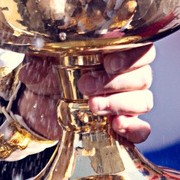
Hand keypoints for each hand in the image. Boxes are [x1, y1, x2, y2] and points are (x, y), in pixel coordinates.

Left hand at [18, 46, 153, 142]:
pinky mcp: (123, 126)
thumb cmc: (46, 77)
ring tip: (93, 106)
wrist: (38, 108)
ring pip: (143, 101)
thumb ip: (40, 54)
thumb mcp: (41, 61)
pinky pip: (142, 130)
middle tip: (86, 86)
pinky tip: (116, 125)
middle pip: (143, 76)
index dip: (131, 56)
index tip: (107, 63)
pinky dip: (134, 128)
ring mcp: (127, 102)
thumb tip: (35, 59)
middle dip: (115, 82)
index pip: (142, 49)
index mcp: (113, 52)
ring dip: (120, 104)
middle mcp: (126, 76)